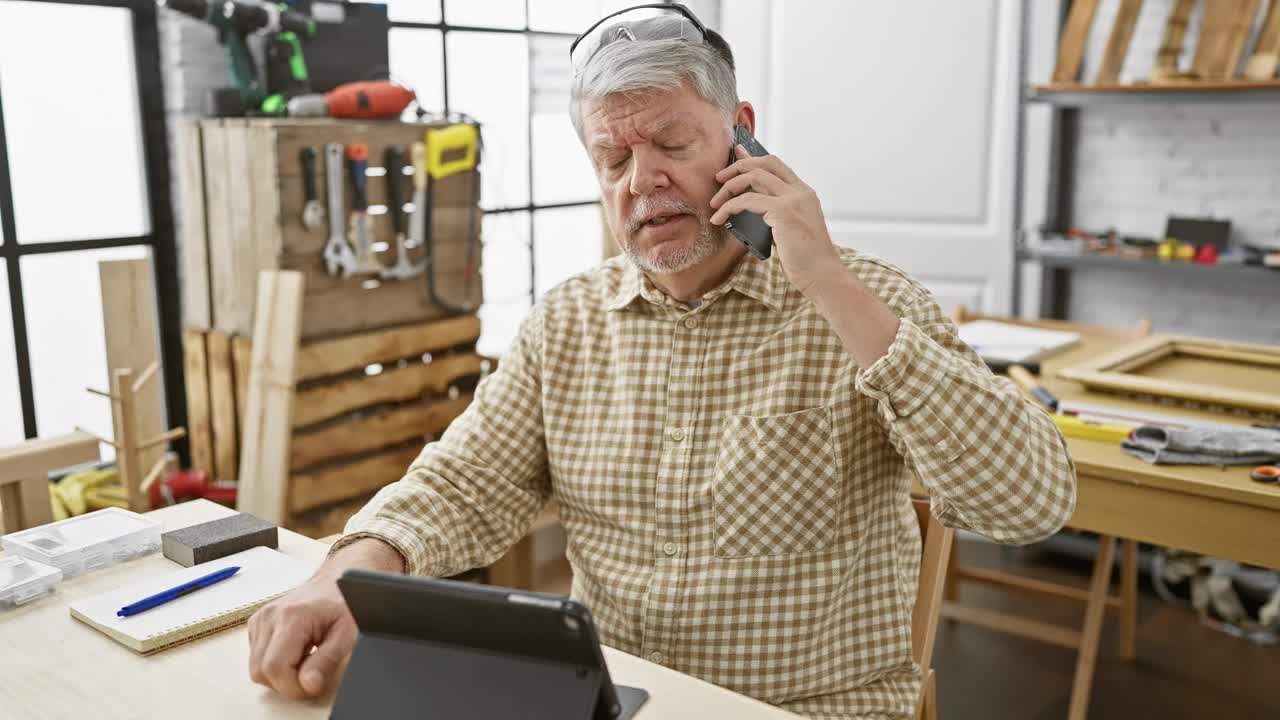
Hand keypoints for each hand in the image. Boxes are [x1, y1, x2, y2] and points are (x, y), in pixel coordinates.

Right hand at [248, 538, 403, 698]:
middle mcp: (270, 616)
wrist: (337, 581)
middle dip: (286, 682)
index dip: (293, 686)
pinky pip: (257, 658)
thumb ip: (327, 661)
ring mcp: (261, 619)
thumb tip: (307, 685)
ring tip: (306, 656)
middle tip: (312, 671)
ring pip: (256, 668)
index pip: (275, 667)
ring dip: (281, 673)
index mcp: (292, 616)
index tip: (314, 683)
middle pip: (260, 671)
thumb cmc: (345, 604)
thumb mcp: (348, 634)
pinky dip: (275, 662)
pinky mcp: (257, 624)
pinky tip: (296, 651)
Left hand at [709, 145, 843, 295]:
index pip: (776, 165)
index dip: (753, 158)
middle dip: (737, 167)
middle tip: (719, 179)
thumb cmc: (807, 259)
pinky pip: (747, 200)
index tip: (736, 155)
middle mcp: (800, 191)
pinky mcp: (783, 211)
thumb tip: (756, 208)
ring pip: (753, 177)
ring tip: (715, 204)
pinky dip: (728, 207)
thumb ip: (778, 214)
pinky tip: (719, 219)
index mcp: (804, 194)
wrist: (822, 274)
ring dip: (728, 188)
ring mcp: (793, 199)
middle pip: (764, 164)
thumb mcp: (791, 230)